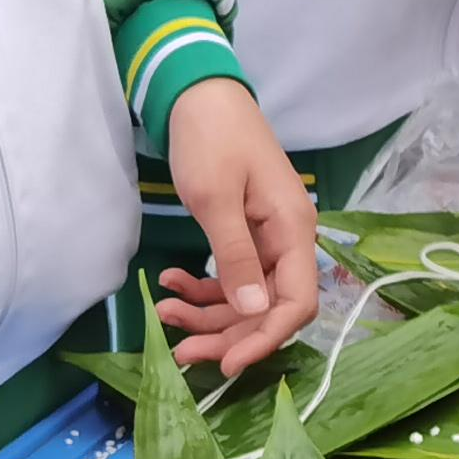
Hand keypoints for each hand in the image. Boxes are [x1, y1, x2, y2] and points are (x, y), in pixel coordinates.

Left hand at [161, 75, 317, 377]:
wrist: (200, 95)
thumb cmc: (212, 140)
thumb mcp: (217, 199)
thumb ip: (236, 257)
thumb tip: (254, 310)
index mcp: (293, 231)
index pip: (296, 303)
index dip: (265, 338)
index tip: (227, 362)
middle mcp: (287, 241)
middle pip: (267, 307)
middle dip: (226, 333)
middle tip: (180, 349)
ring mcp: (266, 239)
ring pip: (245, 297)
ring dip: (207, 313)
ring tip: (163, 313)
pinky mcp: (244, 235)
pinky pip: (230, 276)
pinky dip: (201, 287)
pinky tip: (170, 283)